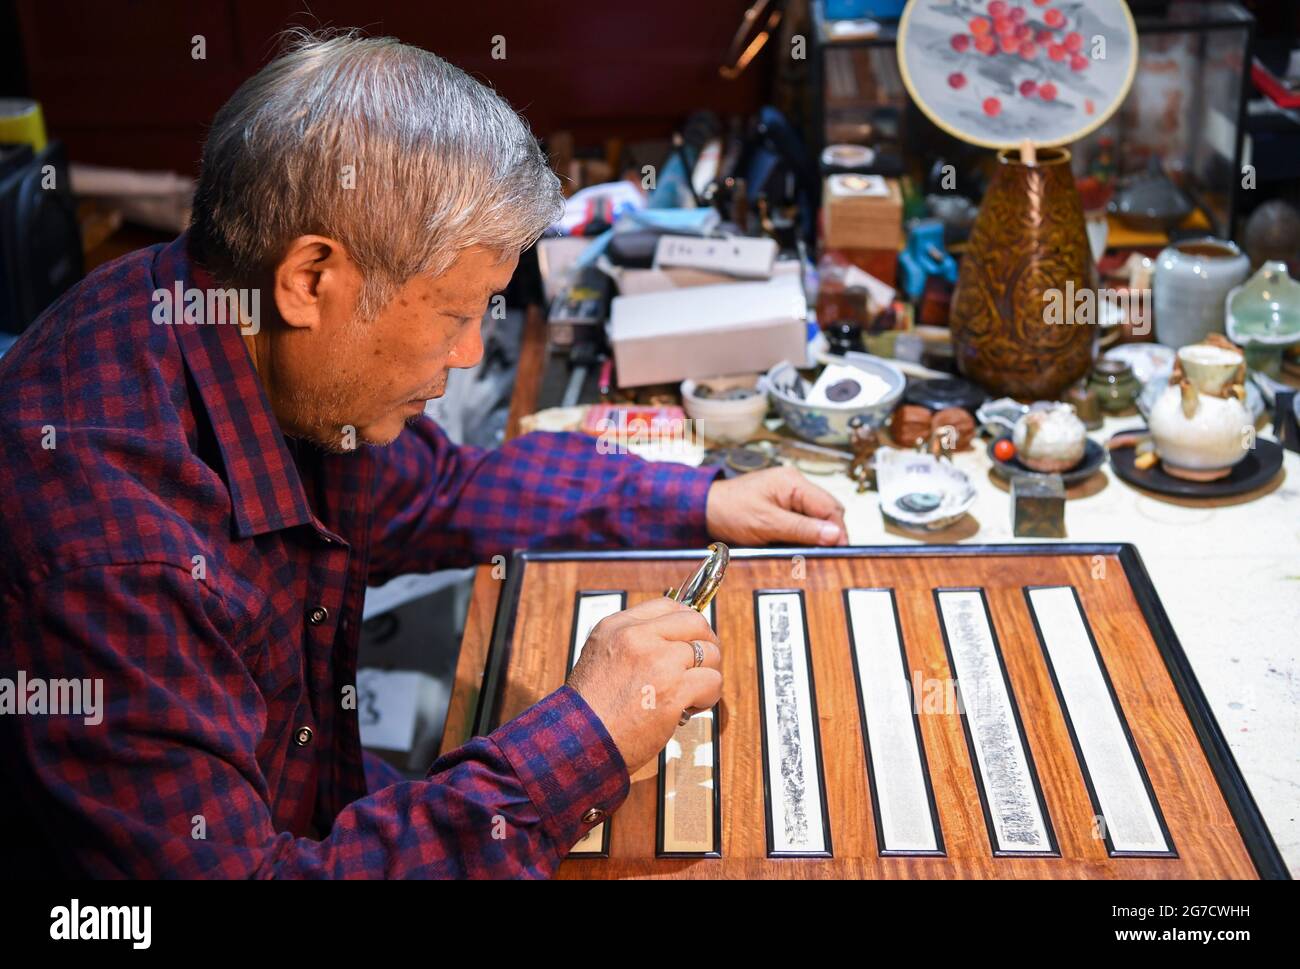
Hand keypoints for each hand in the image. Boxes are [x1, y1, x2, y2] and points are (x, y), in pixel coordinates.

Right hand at [567, 598, 721, 773]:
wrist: (581, 743)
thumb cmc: (589, 711)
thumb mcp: (600, 657)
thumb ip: (632, 643)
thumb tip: (669, 640)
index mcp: (618, 627)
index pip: (669, 606)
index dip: (687, 623)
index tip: (692, 638)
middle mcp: (638, 638)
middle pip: (695, 623)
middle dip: (706, 644)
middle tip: (703, 664)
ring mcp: (658, 661)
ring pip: (709, 652)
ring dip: (708, 673)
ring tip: (692, 691)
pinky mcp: (674, 689)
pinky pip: (712, 681)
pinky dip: (708, 697)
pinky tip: (691, 706)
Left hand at [705, 466, 846, 546]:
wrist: (704, 509)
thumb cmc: (730, 511)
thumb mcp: (767, 523)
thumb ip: (802, 528)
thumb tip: (834, 534)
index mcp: (793, 482)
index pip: (830, 506)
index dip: (838, 530)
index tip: (839, 550)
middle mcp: (795, 484)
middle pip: (827, 510)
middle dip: (829, 533)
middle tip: (827, 554)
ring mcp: (789, 494)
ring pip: (816, 516)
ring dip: (816, 534)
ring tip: (811, 551)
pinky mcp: (782, 504)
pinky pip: (803, 519)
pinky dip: (804, 533)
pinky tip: (799, 544)